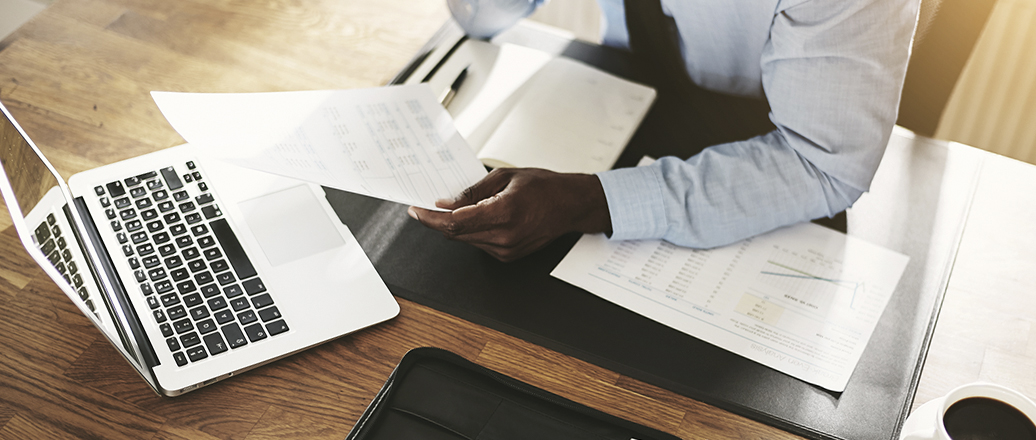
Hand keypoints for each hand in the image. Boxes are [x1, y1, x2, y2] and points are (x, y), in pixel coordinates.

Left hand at [408, 168, 611, 261]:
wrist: (570, 205)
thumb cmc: (543, 187)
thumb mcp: (504, 177)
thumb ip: (472, 192)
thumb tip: (446, 203)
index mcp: (504, 213)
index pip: (454, 222)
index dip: (429, 218)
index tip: (416, 210)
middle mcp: (504, 236)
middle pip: (455, 234)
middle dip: (438, 221)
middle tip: (427, 206)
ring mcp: (506, 250)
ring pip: (465, 240)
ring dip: (455, 226)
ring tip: (460, 207)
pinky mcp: (508, 256)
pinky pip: (478, 244)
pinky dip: (471, 231)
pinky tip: (479, 217)